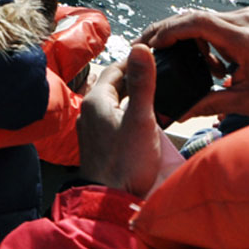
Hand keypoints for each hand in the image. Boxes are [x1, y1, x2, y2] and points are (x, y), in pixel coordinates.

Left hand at [76, 44, 181, 196]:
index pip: (115, 70)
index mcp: (96, 100)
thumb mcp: (140, 119)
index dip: (135, 62)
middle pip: (114, 86)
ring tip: (155, 99)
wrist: (111, 200)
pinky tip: (143, 124)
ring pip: (113, 104)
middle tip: (159, 78)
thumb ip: (143, 83)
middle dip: (135, 80)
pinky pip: (113, 120)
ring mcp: (92, 129)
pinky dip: (128, 115)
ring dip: (132, 99)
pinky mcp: (98, 144)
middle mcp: (89, 111)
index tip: (155, 59)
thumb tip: (141, 47)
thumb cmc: (127, 163)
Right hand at [137, 6, 248, 118]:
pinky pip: (220, 22)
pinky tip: (211, 63)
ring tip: (185, 64)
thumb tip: (179, 113)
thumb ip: (211, 103)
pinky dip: (206, 37)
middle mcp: (248, 21)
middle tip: (147, 48)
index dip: (168, 31)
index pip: (196, 22)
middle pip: (194, 16)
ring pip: (206, 18)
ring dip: (188, 37)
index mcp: (247, 40)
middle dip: (167, 31)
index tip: (150, 45)